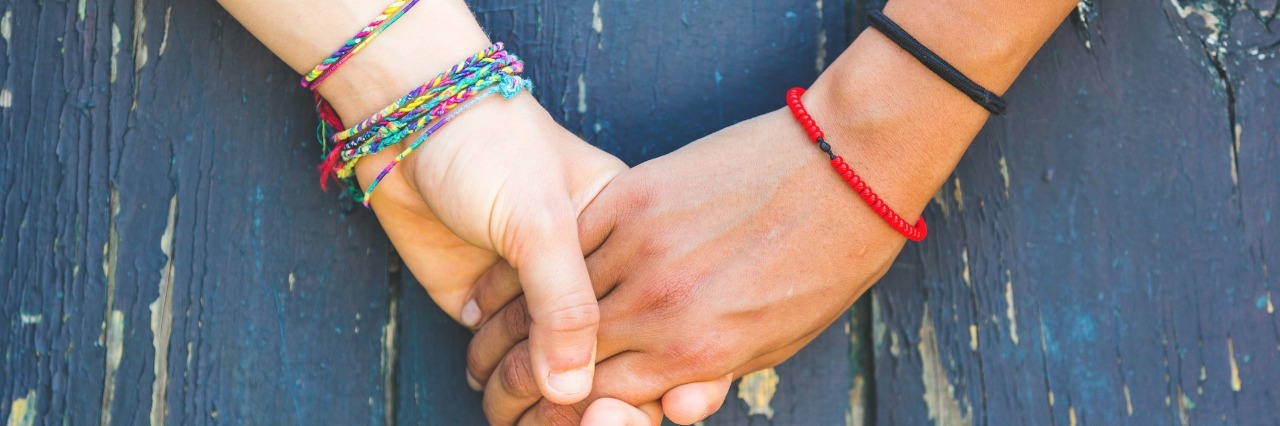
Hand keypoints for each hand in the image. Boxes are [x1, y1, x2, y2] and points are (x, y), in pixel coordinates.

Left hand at [355, 91, 627, 403]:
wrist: (410, 123)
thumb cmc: (491, 147)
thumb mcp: (541, 218)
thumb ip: (564, 303)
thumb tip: (571, 390)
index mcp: (632, 244)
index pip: (660, 326)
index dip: (657, 379)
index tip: (633, 413)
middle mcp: (592, 279)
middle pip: (614, 365)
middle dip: (594, 407)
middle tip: (581, 422)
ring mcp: (540, 300)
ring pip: (560, 379)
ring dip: (541, 409)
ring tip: (518, 413)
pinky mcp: (492, 314)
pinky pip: (511, 373)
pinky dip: (508, 398)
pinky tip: (499, 403)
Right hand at [464, 100, 921, 423]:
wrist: (844, 167)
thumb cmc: (824, 262)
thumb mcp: (776, 342)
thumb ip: (712, 375)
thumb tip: (670, 408)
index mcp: (695, 352)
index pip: (598, 397)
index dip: (552, 414)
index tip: (525, 418)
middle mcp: (658, 306)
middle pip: (561, 358)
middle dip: (512, 384)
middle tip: (486, 391)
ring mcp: (641, 247)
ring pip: (552, 298)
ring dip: (506, 324)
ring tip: (482, 340)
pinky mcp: (634, 197)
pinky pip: (571, 240)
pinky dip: (540, 263)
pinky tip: (517, 274)